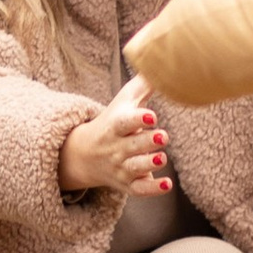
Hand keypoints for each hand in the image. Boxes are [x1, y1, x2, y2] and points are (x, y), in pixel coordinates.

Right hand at [60, 74, 168, 200]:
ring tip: (162, 157)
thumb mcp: (124, 101)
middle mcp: (116, 147)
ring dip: (149, 164)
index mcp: (115, 125)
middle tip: (163, 136)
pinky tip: (167, 185)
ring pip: (135, 167)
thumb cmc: (113, 121)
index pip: (124, 122)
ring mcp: (121, 167)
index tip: (152, 115)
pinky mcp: (127, 184)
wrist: (85, 154)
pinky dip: (152, 189)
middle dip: (147, 141)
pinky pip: (139, 190)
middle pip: (132, 145)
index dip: (138, 119)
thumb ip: (144, 86)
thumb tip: (163, 63)